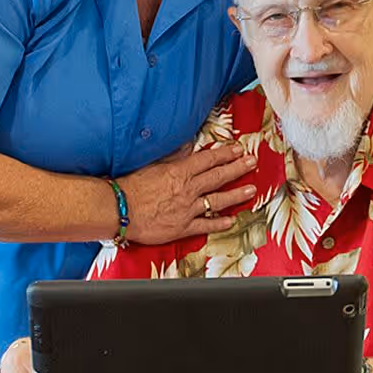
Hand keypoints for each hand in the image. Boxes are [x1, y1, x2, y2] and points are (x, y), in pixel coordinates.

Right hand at [117, 143, 258, 244]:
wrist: (120, 210)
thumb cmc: (132, 187)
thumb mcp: (152, 164)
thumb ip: (173, 155)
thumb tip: (188, 145)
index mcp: (180, 172)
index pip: (209, 160)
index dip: (226, 154)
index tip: (239, 150)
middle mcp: (188, 189)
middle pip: (218, 176)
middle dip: (238, 168)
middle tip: (253, 163)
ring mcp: (187, 209)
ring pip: (218, 200)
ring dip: (236, 195)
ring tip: (251, 190)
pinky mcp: (182, 227)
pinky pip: (205, 225)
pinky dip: (219, 223)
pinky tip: (231, 221)